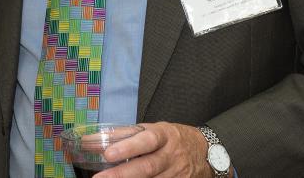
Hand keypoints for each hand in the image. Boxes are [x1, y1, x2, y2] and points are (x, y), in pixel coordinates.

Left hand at [96, 122, 213, 177]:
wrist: (206, 153)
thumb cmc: (174, 139)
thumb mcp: (156, 129)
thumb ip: (129, 134)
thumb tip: (97, 138)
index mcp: (164, 136)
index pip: (146, 140)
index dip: (128, 147)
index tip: (108, 153)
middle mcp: (171, 156)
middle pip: (147, 167)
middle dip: (122, 174)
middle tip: (99, 177)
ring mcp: (176, 175)